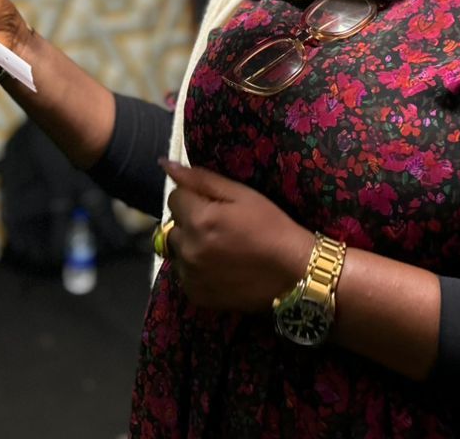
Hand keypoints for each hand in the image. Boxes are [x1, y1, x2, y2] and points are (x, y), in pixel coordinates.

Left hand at [161, 159, 313, 312]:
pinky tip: (220, 266)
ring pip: (177, 250)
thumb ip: (201, 179)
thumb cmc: (272, 227)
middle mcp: (188, 249)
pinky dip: (196, 267)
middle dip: (190, 220)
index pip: (174, 197)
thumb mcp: (241, 195)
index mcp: (198, 220)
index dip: (195, 197)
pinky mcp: (196, 295)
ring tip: (220, 247)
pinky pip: (184, 273)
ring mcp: (190, 276)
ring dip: (191, 244)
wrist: (294, 273)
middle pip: (173, 224)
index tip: (216, 205)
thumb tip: (165, 164)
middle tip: (220, 226)